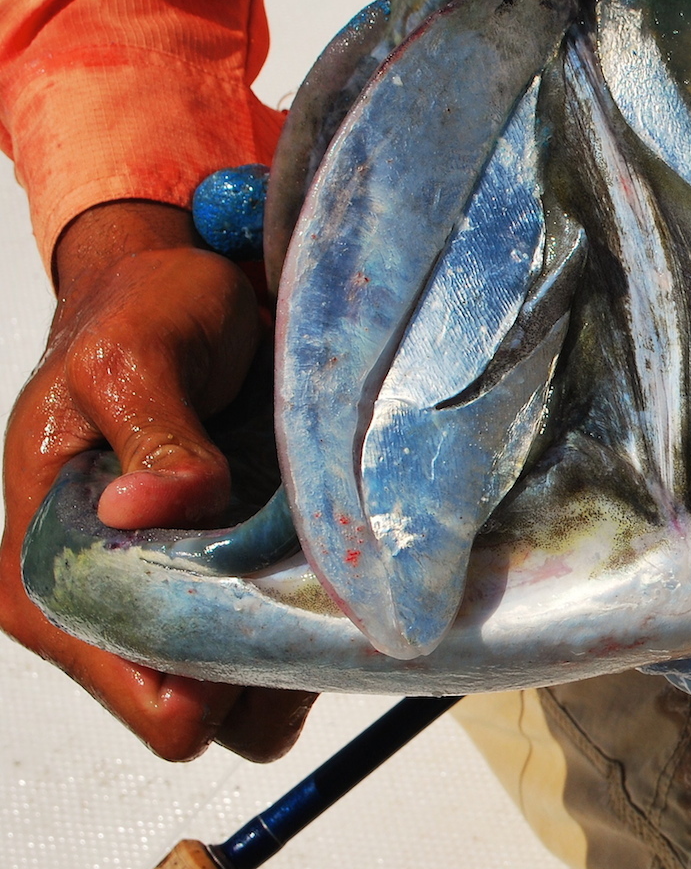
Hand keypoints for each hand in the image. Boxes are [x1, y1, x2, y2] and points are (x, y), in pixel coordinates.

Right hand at [0, 200, 314, 761]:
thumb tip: (149, 507)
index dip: (221, 672)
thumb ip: (152, 435)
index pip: (149, 700)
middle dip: (269, 660)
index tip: (277, 596)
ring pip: (250, 687)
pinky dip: (309, 609)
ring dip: (297, 637)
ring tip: (327, 559)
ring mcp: (168, 597)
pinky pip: (275, 635)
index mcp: (50, 578)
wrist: (170, 292)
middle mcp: (105, 610)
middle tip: (319, 575)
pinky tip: (327, 550)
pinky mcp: (220, 573)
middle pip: (208, 711)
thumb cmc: (136, 317)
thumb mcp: (133, 357)